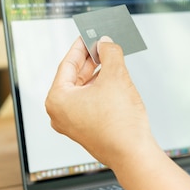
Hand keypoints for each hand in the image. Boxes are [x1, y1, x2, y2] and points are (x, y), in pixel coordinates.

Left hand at [45, 36, 156, 168]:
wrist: (133, 154)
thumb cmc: (120, 122)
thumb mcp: (115, 76)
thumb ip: (109, 53)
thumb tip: (106, 42)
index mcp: (57, 99)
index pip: (67, 64)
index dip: (82, 46)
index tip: (90, 35)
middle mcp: (59, 114)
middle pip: (74, 78)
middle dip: (91, 60)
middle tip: (103, 45)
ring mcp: (71, 125)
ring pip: (82, 91)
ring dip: (97, 75)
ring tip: (112, 60)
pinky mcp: (84, 131)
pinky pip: (88, 104)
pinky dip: (98, 91)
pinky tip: (113, 82)